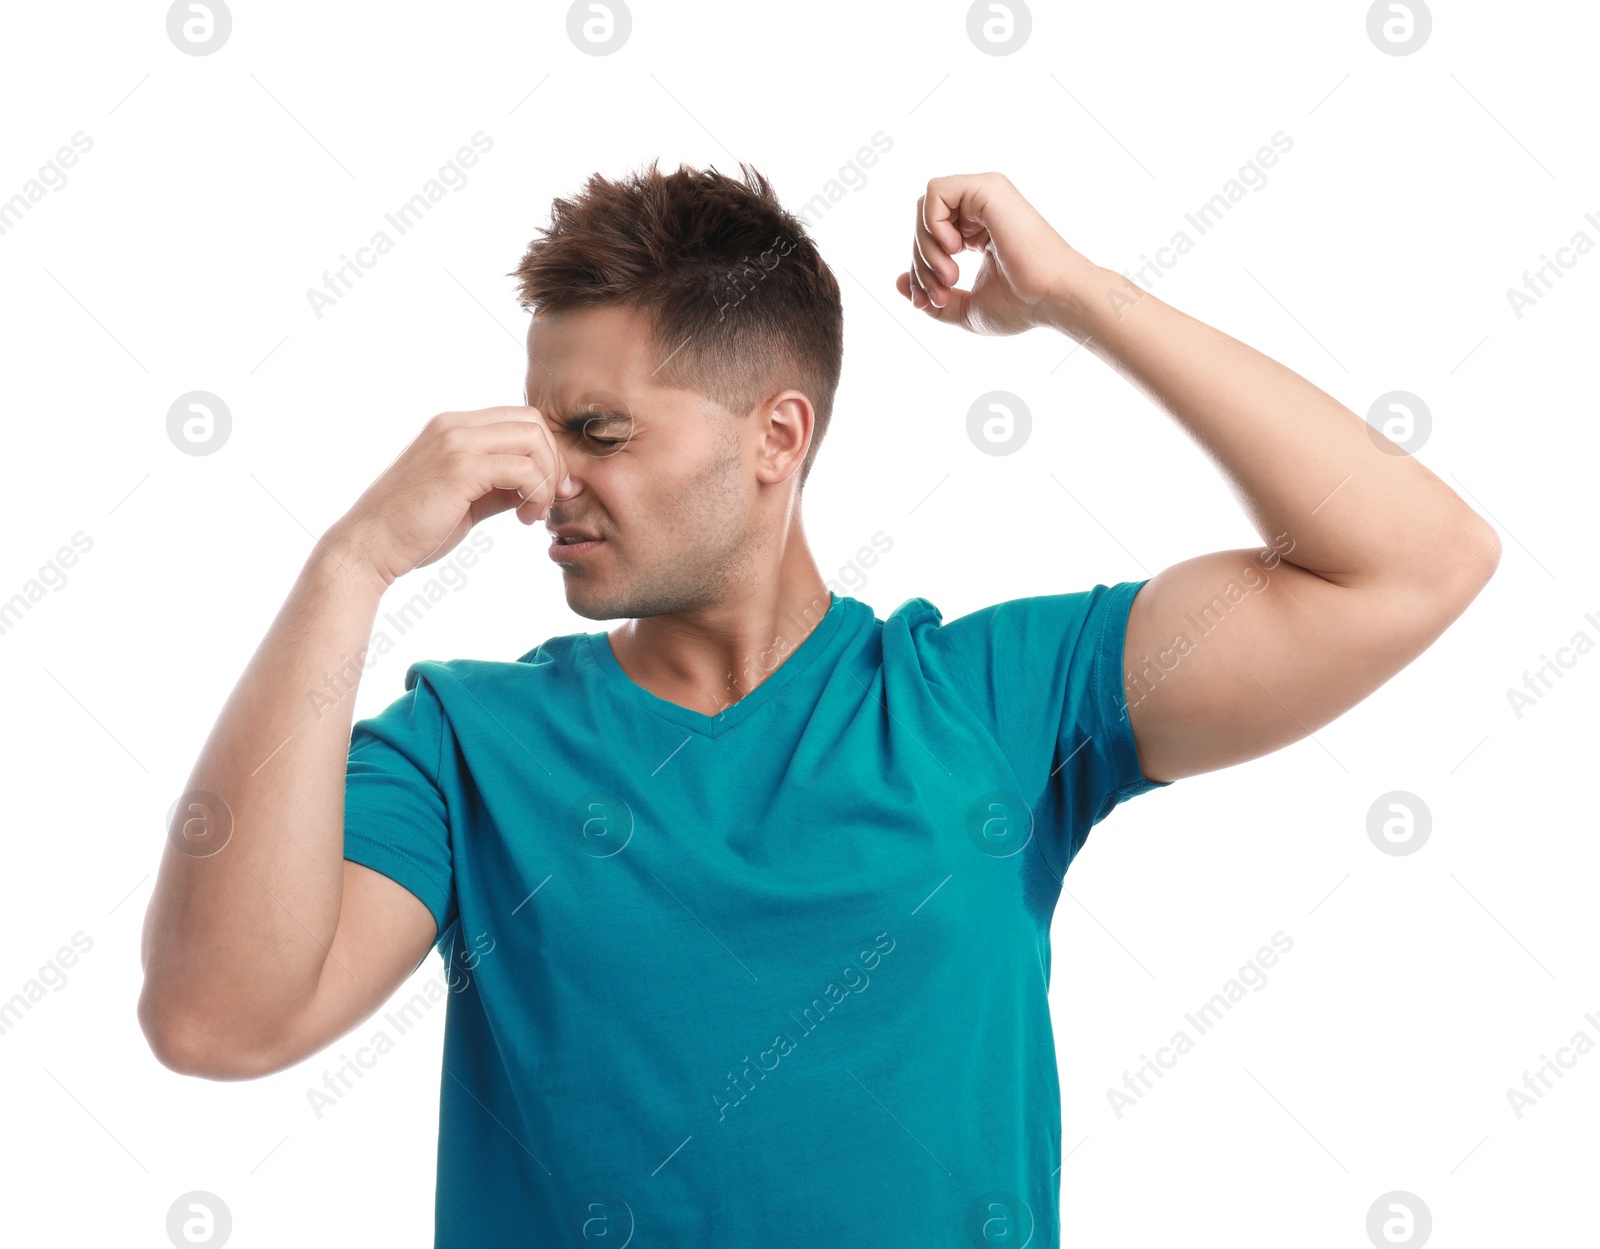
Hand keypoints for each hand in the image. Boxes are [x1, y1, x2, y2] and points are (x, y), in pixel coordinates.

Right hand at [326, 406, 569, 586]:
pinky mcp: (460, 468)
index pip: (520, 419)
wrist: (367, 547)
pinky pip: (523, 469)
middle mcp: (454, 425)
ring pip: (534, 440)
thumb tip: (537, 487)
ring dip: (547, 479)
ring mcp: (455, 443)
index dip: (545, 453)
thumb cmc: (412, 529)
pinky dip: (536, 494)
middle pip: (533, 422)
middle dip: (554, 463)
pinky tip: (523, 519)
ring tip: (533, 514)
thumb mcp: (464, 499)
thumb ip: (498, 485)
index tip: (546, 491)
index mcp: (452, 427)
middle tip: (549, 501)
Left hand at [895, 172, 1093, 336]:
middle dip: (920, 262)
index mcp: (977, 230)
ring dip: (925, 246)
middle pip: (922, 221)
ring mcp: (985, 194)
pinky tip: (955, 250)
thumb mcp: (965, 308)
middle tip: (940, 291)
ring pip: (924, 206)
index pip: (928, 236)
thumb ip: (932, 297)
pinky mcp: (987, 188)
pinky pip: (936, 192)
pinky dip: (933, 225)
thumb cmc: (1021, 306)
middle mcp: (980, 208)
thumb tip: (899, 283)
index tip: (928, 301)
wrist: (1054, 298)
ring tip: (949, 276)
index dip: (920, 270)